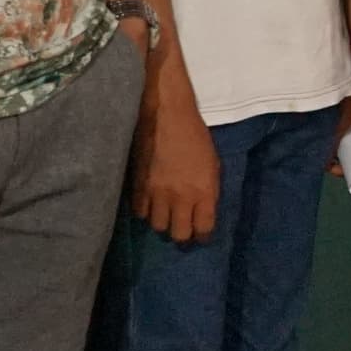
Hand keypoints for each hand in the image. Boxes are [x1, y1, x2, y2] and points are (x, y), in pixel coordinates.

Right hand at [130, 66, 219, 242]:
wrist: (166, 115)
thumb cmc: (195, 136)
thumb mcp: (212, 164)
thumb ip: (208, 191)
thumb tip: (202, 211)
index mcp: (203, 191)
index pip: (203, 230)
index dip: (202, 235)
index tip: (200, 233)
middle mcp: (180, 198)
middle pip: (179, 235)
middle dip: (182, 235)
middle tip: (182, 227)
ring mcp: (156, 194)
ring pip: (157, 226)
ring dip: (163, 222)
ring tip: (165, 213)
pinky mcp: (137, 187)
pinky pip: (139, 212)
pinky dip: (145, 211)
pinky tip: (150, 202)